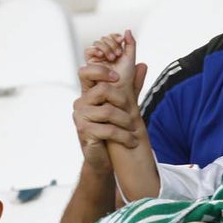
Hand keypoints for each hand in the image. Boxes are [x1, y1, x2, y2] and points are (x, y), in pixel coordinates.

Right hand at [73, 47, 148, 168]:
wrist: (104, 158)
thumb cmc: (112, 130)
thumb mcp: (123, 106)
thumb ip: (131, 86)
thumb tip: (143, 64)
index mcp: (87, 94)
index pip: (86, 72)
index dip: (101, 71)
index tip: (117, 78)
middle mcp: (80, 103)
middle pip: (102, 90)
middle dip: (123, 101)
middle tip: (134, 114)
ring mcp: (80, 118)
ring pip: (108, 111)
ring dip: (126, 121)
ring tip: (135, 130)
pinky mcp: (84, 132)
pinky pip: (109, 129)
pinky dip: (125, 136)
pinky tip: (132, 141)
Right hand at [85, 30, 137, 92]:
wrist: (118, 95)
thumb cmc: (125, 82)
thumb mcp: (131, 60)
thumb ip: (130, 45)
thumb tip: (127, 30)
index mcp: (114, 53)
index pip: (112, 38)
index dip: (115, 37)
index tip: (122, 40)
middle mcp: (105, 56)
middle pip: (104, 39)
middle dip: (111, 43)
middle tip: (118, 54)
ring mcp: (96, 60)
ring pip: (96, 43)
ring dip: (105, 47)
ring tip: (113, 57)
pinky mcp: (89, 65)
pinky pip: (88, 51)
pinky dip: (95, 50)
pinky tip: (102, 55)